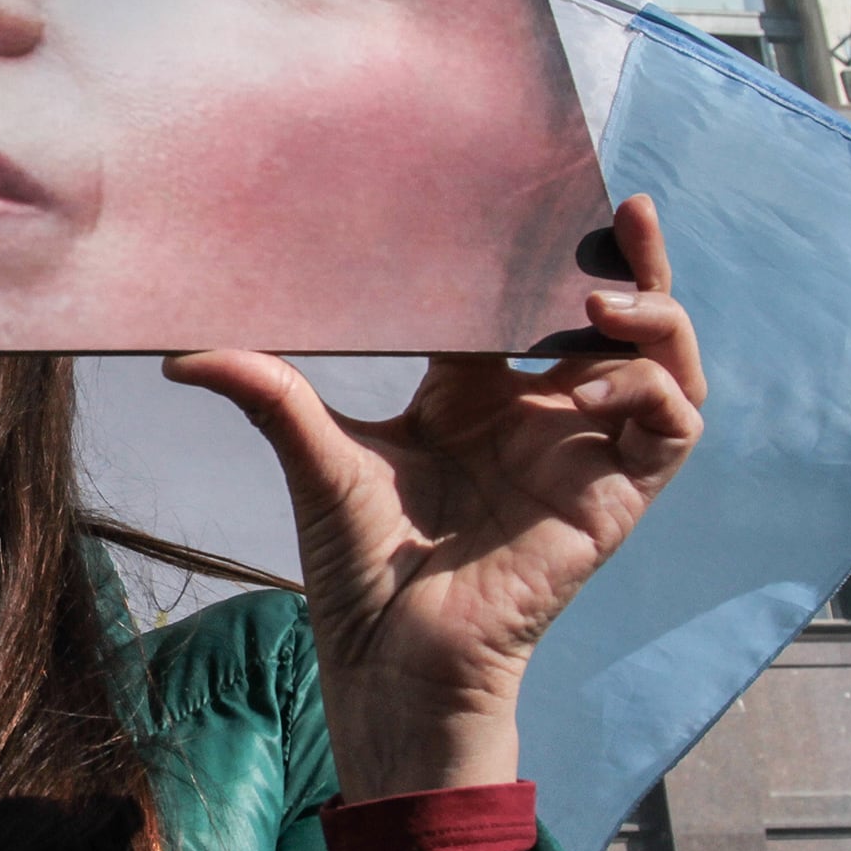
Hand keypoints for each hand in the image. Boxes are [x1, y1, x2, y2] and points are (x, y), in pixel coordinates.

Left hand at [167, 194, 704, 802]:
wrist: (387, 659)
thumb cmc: (358, 570)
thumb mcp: (316, 456)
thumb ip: (268, 393)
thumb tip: (178, 351)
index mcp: (481, 397)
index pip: (530, 302)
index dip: (544, 251)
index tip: (533, 191)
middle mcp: (542, 418)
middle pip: (619, 320)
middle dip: (634, 264)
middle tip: (623, 207)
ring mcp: (584, 457)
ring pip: (667, 364)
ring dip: (656, 320)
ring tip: (604, 302)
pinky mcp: (612, 500)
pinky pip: (671, 428)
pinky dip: (647, 390)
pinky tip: (589, 383)